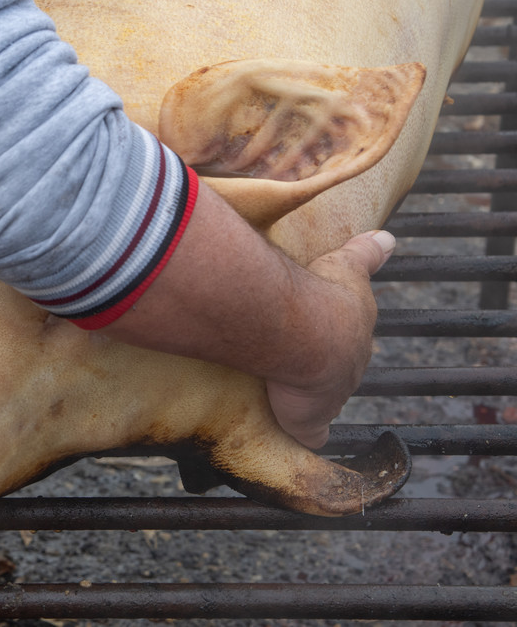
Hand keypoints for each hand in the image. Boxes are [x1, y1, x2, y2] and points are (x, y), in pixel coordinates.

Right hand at [265, 230, 394, 447]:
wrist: (303, 331)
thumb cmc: (322, 295)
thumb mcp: (349, 265)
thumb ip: (367, 254)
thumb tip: (388, 238)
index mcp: (356, 333)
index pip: (349, 340)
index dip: (334, 338)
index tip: (321, 337)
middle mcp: (348, 367)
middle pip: (337, 371)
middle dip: (322, 369)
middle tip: (298, 364)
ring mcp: (330, 397)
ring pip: (322, 399)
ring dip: (307, 398)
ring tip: (284, 392)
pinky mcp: (310, 421)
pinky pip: (311, 434)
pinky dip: (306, 435)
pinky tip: (297, 435)